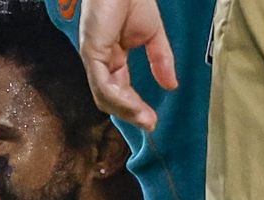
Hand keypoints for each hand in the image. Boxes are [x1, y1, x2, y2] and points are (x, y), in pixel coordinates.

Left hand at [78, 0, 176, 130]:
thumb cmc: (133, 0)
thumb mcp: (153, 36)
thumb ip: (161, 60)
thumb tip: (172, 85)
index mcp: (112, 58)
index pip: (121, 90)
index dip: (136, 107)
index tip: (153, 119)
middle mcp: (99, 61)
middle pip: (110, 98)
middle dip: (131, 114)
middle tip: (150, 124)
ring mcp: (93, 58)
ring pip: (105, 96)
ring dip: (126, 111)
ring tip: (145, 119)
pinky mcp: (91, 51)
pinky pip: (102, 83)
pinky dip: (118, 98)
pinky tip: (134, 106)